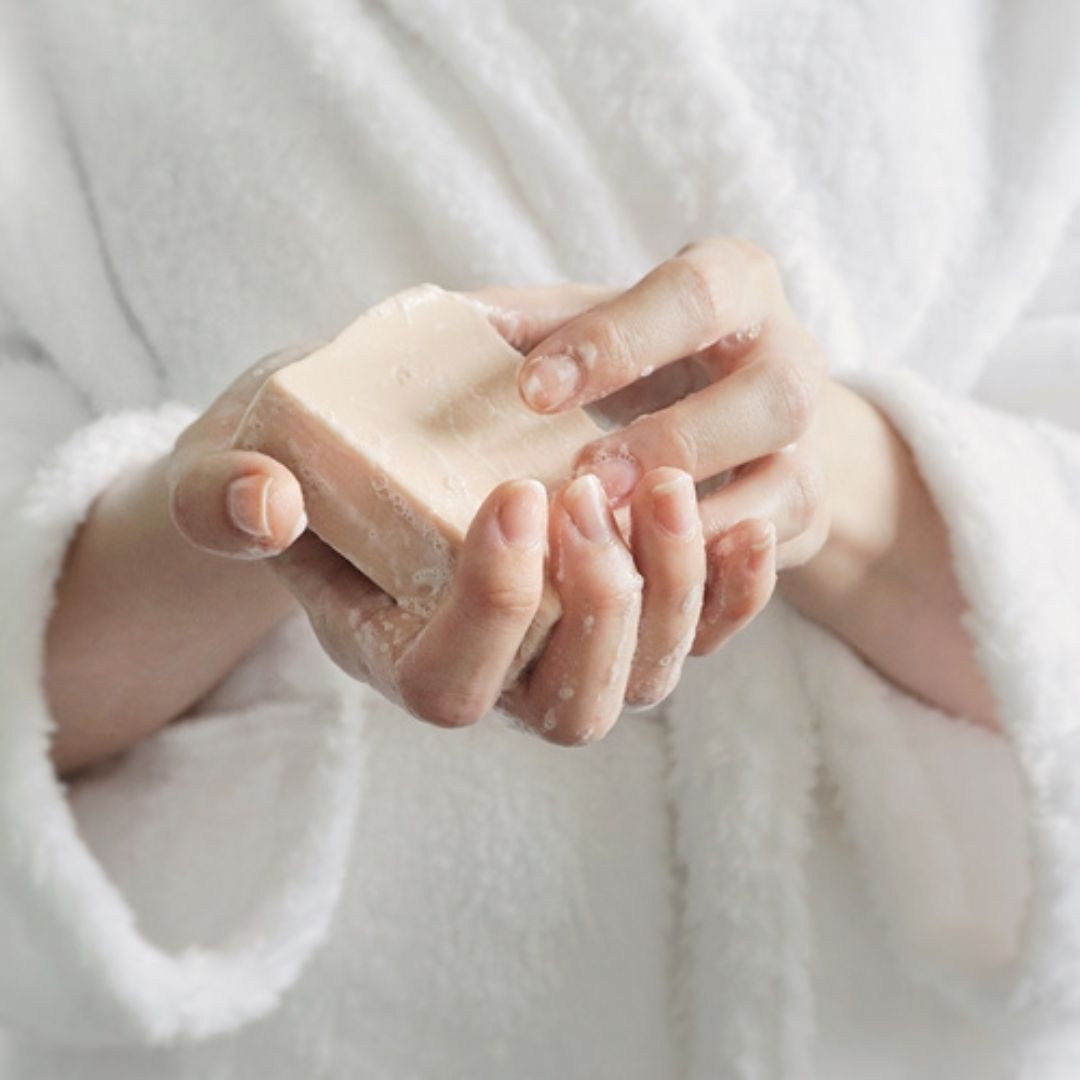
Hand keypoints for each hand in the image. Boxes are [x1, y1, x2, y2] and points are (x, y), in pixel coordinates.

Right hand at [173, 287, 709, 745]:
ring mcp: (557, 652)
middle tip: (589, 492)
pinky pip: (691, 635)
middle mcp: (486, 675)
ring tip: (666, 482)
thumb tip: (265, 503)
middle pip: (568, 709)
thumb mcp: (227, 468)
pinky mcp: (611, 613)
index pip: (448, 685)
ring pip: (642, 679)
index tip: (515, 494)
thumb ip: (225, 496)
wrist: (338, 457)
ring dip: (671, 591)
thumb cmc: (281, 463)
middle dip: (594, 608)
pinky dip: (728, 594)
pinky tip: (742, 521)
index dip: (495, 606)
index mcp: (388, 653)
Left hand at [512, 238, 830, 653]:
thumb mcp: (596, 318)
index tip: (531, 391)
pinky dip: (712, 580)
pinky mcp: (803, 517)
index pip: (694, 298)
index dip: (617, 342)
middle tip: (584, 481)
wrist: (734, 400)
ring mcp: (809, 447)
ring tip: (606, 542)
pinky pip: (770, 559)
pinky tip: (644, 589)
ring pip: (785, 488)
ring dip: (693, 526)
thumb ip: (528, 324)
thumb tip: (438, 335)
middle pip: (772, 396)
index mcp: (735, 283)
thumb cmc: (642, 355)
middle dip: (675, 440)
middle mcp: (791, 360)